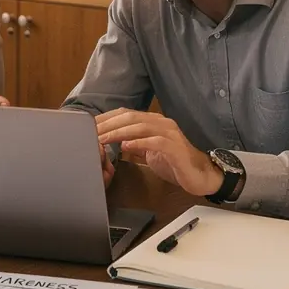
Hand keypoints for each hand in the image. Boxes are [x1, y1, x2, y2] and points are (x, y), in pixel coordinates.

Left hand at [97, 109, 222, 196]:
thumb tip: (112, 143)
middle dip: (108, 124)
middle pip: (130, 117)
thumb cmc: (173, 163)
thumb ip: (133, 144)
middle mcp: (161, 123)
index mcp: (154, 121)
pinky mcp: (175, 148)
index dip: (106, 118)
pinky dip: (138, 143)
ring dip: (118, 132)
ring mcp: (170, 133)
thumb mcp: (148, 152)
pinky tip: (125, 147)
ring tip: (102, 139)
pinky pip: (155, 142)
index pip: (125, 113)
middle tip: (90, 133)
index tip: (89, 126)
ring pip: (140, 126)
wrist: (200, 175)